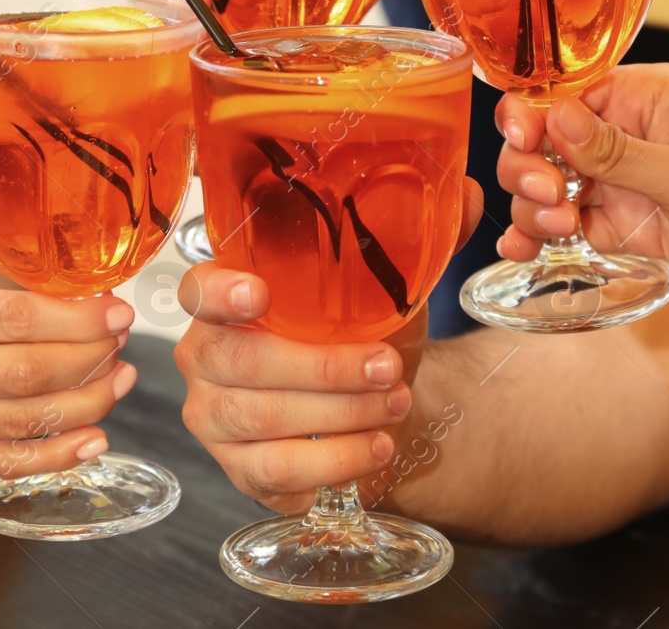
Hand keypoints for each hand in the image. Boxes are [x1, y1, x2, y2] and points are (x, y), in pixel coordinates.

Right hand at [0, 271, 137, 476]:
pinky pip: (1, 462)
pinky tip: (93, 437)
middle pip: (21, 374)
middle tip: (123, 343)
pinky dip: (56, 455)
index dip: (76, 320)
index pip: (11, 319)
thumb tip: (90, 306)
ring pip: (19, 421)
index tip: (119, 312)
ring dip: (85, 404)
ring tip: (120, 379)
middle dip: (89, 360)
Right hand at [174, 178, 483, 512]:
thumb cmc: (364, 331)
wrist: (374, 400)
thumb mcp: (387, 283)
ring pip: (263, 422)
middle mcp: (204, 354)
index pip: (198, 289)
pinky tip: (372, 449)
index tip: (259, 293)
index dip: (221, 292)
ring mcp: (213, 416)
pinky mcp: (236, 467)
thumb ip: (419, 239)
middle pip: (244, 364)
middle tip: (387, 368)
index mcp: (226, 294)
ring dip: (340, 417)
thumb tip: (469, 194)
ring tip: (396, 407)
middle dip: (325, 369)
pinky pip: (275, 474)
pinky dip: (333, 464)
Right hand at [495, 63, 668, 302]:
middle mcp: (626, 134)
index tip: (524, 144)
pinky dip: (542, 236)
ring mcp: (625, 181)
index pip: (562, 93)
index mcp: (644, 97)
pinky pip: (570, 225)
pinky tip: (522, 250)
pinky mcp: (629, 224)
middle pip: (544, 141)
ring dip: (535, 206)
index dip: (530, 116)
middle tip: (553, 198)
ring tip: (556, 229)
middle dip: (530, 168)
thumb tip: (553, 114)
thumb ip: (615, 152)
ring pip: (549, 186)